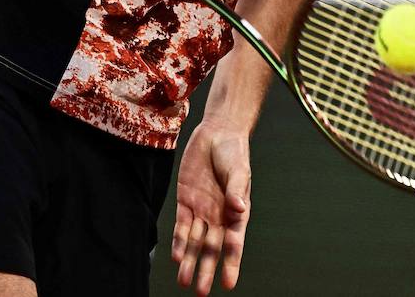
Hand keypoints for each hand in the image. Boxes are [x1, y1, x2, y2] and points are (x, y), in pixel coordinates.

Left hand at [173, 121, 250, 295]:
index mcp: (237, 213)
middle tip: (200, 291)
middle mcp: (219, 216)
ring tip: (183, 281)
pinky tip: (175, 256)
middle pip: (211, 248)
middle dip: (205, 269)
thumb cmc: (235, 152)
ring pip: (194, 241)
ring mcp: (201, 210)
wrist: (217, 133)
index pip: (234, 244)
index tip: (228, 283)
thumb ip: (236, 191)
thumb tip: (239, 209)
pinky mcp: (185, 201)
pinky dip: (178, 241)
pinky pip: (181, 225)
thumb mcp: (239, 171)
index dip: (231, 264)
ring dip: (188, 261)